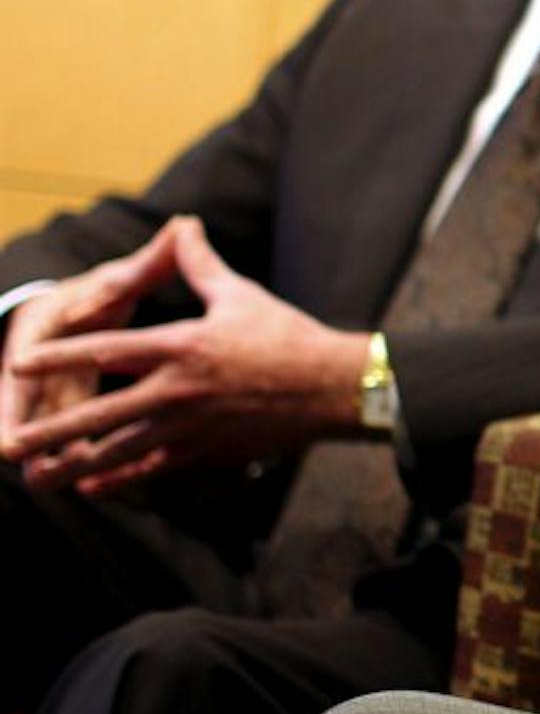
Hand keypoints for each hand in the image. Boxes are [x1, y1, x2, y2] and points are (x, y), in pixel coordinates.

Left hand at [0, 217, 367, 494]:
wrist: (334, 386)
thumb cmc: (288, 336)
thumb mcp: (239, 295)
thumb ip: (199, 266)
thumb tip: (183, 225)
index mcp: (182, 346)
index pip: (106, 350)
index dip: (59, 356)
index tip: (19, 364)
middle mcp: (178, 390)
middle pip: (100, 415)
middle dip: (51, 432)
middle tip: (10, 445)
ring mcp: (192, 426)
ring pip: (121, 451)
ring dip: (75, 467)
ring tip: (41, 478)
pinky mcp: (210, 451)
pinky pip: (155, 470)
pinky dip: (122, 481)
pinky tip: (95, 487)